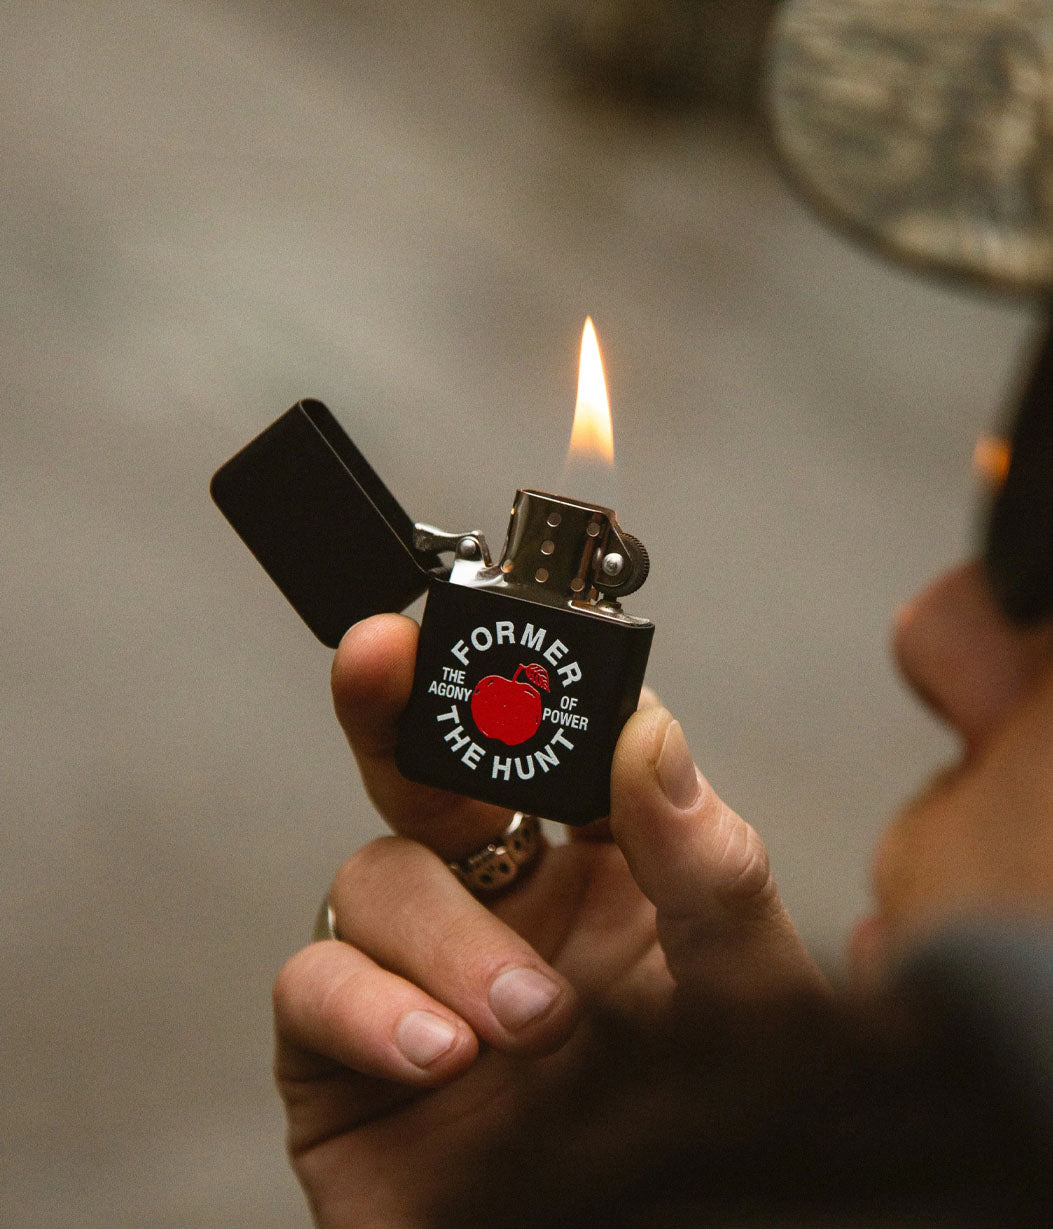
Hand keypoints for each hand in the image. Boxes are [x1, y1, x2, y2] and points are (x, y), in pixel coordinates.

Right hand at [273, 614, 823, 1226]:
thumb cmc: (700, 1140)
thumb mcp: (743, 999)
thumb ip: (706, 866)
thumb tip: (649, 734)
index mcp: (594, 871)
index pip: (542, 749)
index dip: (522, 691)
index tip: (518, 650)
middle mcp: (498, 906)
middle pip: (424, 771)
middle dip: (394, 704)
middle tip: (383, 654)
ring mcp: (416, 973)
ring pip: (376, 875)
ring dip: (448, 936)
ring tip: (528, 1020)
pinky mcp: (343, 1055)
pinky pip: (312, 983)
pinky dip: (369, 1006)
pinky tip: (440, 1052)